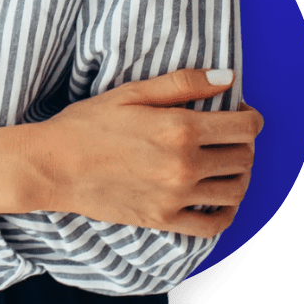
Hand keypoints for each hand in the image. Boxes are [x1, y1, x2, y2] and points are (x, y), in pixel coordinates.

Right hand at [34, 69, 262, 236]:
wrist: (53, 166)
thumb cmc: (87, 124)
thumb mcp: (132, 93)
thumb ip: (182, 83)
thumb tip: (227, 78)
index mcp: (180, 129)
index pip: (245, 127)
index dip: (249, 117)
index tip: (238, 112)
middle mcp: (185, 165)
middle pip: (244, 157)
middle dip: (243, 143)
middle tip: (226, 135)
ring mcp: (177, 197)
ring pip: (236, 190)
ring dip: (239, 175)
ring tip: (223, 163)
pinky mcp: (165, 221)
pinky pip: (214, 225)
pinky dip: (226, 212)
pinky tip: (216, 197)